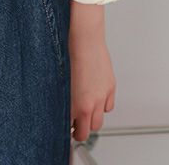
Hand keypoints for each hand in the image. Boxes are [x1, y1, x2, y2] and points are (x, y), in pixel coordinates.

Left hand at [68, 1, 115, 142]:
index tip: (65, 127)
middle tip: (74, 122)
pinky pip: (108, 106)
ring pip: (99, 121)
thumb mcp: (59, 80)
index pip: (74, 131)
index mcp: (76, 104)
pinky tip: (94, 98)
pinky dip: (102, 106)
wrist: (83, 37)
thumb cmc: (66, 52)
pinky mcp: (110, 87)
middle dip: (80, 129)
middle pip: (88, 131)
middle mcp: (91, 103)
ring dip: (91, 119)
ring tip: (83, 110)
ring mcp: (102, 96)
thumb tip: (58, 109)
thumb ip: (61, 99)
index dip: (68, 130)